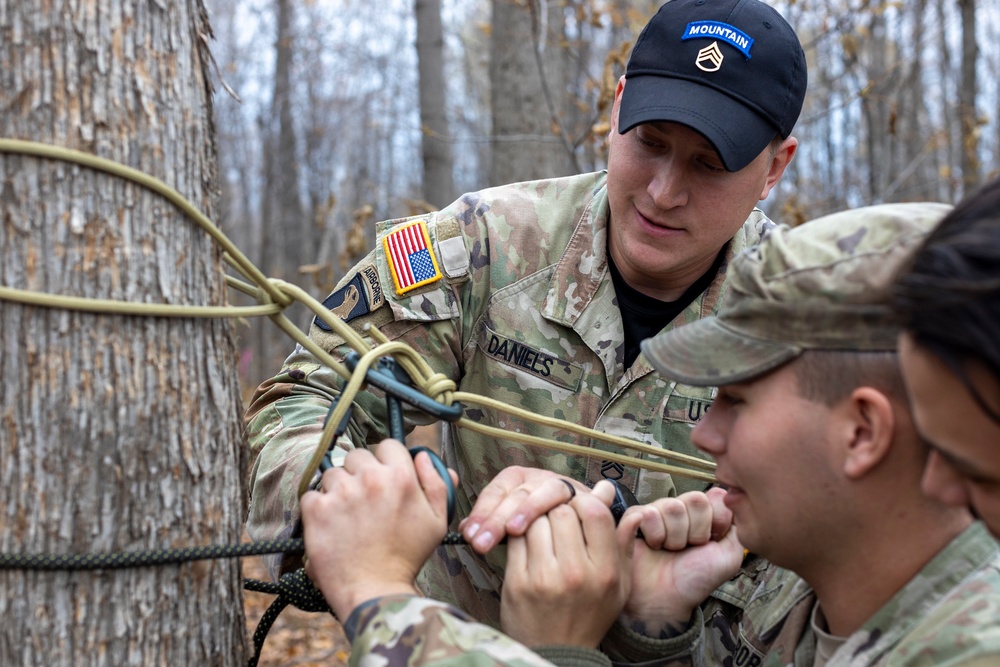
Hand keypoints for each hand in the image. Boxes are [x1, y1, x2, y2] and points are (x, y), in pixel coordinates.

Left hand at [301, 439, 454, 619]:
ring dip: (337, 489)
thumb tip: (423, 456)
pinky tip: (331, 525)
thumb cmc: (407, 557)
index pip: (388, 445)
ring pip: (333, 473)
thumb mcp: (437, 520)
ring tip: (347, 516)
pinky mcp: (317, 509)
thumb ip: (436, 482)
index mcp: (401, 477)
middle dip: (359, 473)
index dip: (385, 460)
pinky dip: (318, 508)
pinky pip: (312, 494)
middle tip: (364, 501)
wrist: (375, 590)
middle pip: (357, 456)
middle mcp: (370, 479)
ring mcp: (341, 493)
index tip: (382, 478)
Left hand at [461, 466, 587, 552]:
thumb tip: (463, 530)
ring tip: (513, 531)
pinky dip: (563, 511)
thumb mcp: (515, 525)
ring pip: (541, 492)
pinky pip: (571, 503)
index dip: (482, 512)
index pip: (496, 491)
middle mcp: (538, 478)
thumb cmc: (544, 532)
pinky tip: (551, 532)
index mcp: (519, 479)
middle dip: (496, 518)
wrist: (582, 540)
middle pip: (516, 493)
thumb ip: (491, 524)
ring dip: (527, 510)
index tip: (469, 536)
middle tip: (481, 543)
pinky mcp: (583, 498)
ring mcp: (561, 486)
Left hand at [500, 480, 632, 648]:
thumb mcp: (619, 584)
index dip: (584, 502)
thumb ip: (622, 542)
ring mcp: (544, 578)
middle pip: (561, 512)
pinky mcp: (517, 583)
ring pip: (535, 521)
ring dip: (536, 519)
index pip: (594, 513)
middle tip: (557, 519)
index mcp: (604, 571)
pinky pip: (516, 539)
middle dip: (558, 509)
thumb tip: (617, 498)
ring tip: (542, 531)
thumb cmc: (590, 614)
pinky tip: (526, 542)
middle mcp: (575, 573)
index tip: (578, 509)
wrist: (557, 653)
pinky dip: (519, 533)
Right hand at [616, 488, 743, 635]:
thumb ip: (738, 527)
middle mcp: (682, 508)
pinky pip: (648, 513)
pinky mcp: (635, 516)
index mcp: (704, 514)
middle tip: (689, 548)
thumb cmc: (695, 580)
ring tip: (670, 550)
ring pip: (672, 507)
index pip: (716, 496)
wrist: (666, 599)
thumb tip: (734, 499)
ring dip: (675, 537)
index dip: (717, 520)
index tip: (712, 541)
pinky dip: (655, 535)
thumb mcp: (729, 557)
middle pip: (695, 499)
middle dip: (696, 530)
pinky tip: (654, 546)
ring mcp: (658, 510)